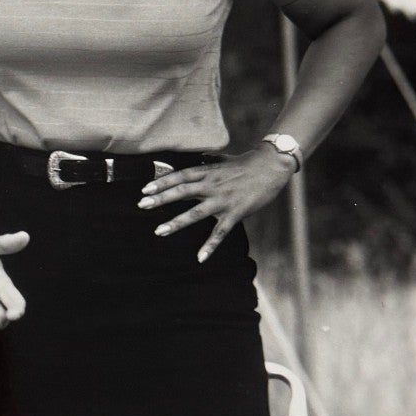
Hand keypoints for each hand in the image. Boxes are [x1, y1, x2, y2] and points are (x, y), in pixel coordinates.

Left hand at [137, 147, 294, 262]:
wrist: (272, 166)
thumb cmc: (249, 163)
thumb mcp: (226, 159)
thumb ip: (210, 161)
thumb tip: (201, 157)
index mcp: (208, 172)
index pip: (180, 176)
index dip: (162, 182)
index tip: (144, 189)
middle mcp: (212, 185)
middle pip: (182, 192)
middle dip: (161, 199)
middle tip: (142, 205)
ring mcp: (223, 200)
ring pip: (195, 213)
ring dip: (176, 222)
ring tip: (159, 231)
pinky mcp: (236, 212)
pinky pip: (220, 232)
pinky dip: (210, 245)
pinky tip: (200, 257)